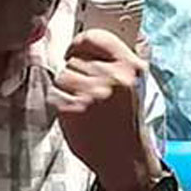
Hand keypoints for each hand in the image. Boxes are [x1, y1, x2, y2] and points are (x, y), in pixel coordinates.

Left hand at [51, 29, 155, 190]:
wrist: (125, 158)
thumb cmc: (126, 121)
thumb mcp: (136, 85)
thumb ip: (126, 58)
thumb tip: (129, 32)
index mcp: (129, 67)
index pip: (95, 37)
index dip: (80, 42)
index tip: (75, 48)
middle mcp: (111, 78)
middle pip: (74, 58)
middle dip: (76, 72)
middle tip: (88, 90)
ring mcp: (90, 94)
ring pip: (62, 75)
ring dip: (67, 88)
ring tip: (83, 103)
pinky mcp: (72, 109)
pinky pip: (54, 93)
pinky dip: (60, 102)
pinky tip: (76, 114)